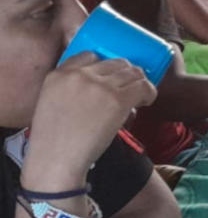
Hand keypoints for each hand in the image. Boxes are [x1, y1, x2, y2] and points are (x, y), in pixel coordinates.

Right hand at [23, 53, 156, 187]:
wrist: (55, 162)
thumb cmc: (52, 141)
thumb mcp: (49, 103)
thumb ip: (69, 89)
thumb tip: (103, 86)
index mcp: (58, 74)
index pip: (90, 55)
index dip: (104, 67)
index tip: (110, 79)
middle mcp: (80, 75)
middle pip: (116, 63)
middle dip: (125, 75)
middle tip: (129, 89)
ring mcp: (100, 85)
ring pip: (132, 73)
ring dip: (139, 84)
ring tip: (138, 97)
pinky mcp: (118, 99)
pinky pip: (143, 87)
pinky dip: (149, 93)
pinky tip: (146, 102)